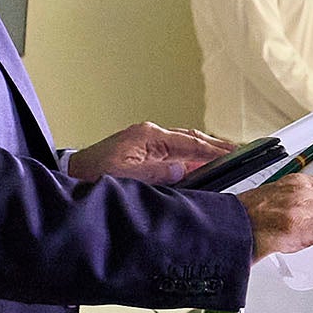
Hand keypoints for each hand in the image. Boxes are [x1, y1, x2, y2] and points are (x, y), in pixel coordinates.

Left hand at [72, 121, 228, 182]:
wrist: (72, 175)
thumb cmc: (93, 175)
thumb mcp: (127, 177)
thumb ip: (156, 173)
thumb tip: (182, 170)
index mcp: (148, 136)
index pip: (189, 143)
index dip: (213, 150)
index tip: (233, 155)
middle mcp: (150, 135)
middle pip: (191, 138)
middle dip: (216, 145)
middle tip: (240, 152)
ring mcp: (148, 142)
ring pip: (185, 143)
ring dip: (206, 150)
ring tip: (228, 156)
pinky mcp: (145, 152)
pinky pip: (176, 152)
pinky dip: (193, 156)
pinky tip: (204, 164)